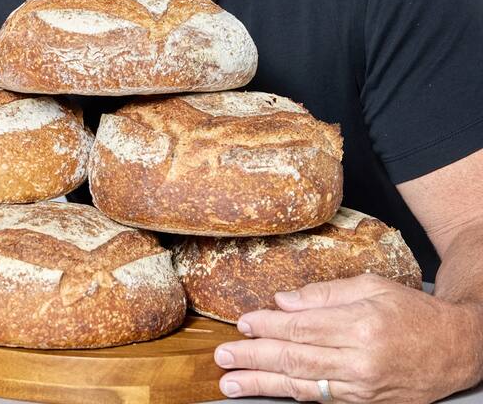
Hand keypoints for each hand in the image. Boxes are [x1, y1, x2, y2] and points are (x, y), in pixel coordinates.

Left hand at [213, 273, 481, 401]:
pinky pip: (320, 400)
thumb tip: (282, 302)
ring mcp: (361, 388)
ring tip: (232, 382)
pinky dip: (290, 394)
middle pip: (294, 359)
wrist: (455, 348)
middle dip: (253, 357)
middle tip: (223, 357)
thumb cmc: (411, 311)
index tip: (241, 323)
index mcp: (359, 325)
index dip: (266, 326)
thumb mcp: (370, 286)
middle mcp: (359, 361)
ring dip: (262, 384)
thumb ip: (323, 294)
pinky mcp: (364, 403)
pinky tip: (268, 390)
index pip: (300, 328)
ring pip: (302, 386)